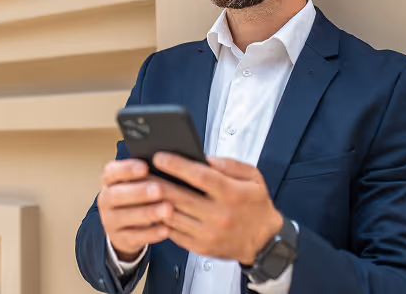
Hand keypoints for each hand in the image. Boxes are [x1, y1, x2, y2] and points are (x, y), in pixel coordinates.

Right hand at [97, 159, 172, 261]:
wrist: (124, 226)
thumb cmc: (135, 196)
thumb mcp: (136, 182)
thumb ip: (146, 174)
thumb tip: (167, 161)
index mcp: (108, 181)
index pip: (111, 172)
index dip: (126, 169)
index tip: (145, 167)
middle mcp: (105, 200)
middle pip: (116, 195)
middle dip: (139, 192)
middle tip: (159, 189)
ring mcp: (109, 221)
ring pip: (125, 217)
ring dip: (148, 213)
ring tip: (168, 209)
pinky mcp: (119, 239)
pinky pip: (134, 237)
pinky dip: (151, 233)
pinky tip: (167, 229)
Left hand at [152, 153, 282, 264]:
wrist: (264, 242)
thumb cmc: (256, 205)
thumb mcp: (253, 177)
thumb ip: (230, 164)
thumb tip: (205, 158)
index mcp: (232, 194)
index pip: (199, 176)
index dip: (176, 165)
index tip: (159, 157)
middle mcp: (219, 215)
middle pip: (180, 197)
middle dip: (157, 182)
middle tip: (141, 172)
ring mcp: (209, 234)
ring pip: (173, 216)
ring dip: (154, 203)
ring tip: (142, 190)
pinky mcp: (202, 248)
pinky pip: (175, 234)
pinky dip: (162, 221)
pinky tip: (153, 210)